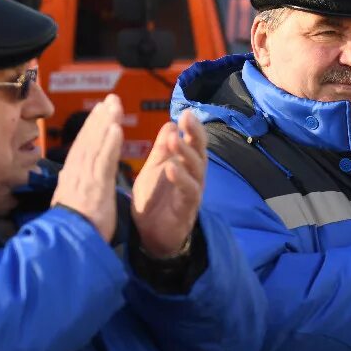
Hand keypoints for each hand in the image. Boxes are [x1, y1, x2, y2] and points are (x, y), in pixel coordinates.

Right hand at [52, 94, 122, 241]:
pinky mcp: (95, 186)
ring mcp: (84, 178)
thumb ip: (78, 192)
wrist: (66, 246)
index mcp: (71, 179)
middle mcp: (75, 173)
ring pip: (96, 144)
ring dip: (106, 123)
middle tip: (111, 100)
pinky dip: (109, 142)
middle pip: (88, 140)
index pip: (82, 148)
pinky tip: (116, 127)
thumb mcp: (73, 207)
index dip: (91, 129)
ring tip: (115, 105)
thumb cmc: (73, 232)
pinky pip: (103, 160)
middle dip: (99, 118)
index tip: (100, 113)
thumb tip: (80, 186)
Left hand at [131, 109, 207, 258]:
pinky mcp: (187, 209)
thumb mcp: (153, 170)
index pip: (193, 143)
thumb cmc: (154, 201)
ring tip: (175, 140)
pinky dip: (180, 178)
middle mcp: (194, 177)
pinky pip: (188, 191)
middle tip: (187, 119)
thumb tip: (170, 124)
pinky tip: (171, 167)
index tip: (186, 114)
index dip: (192, 129)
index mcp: (186, 166)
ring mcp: (193, 193)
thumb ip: (162, 150)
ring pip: (196, 170)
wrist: (149, 237)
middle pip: (200, 152)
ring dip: (186, 154)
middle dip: (195, 135)